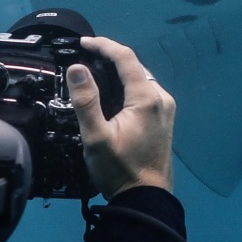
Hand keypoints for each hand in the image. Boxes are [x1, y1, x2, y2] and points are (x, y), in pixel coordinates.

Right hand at [64, 35, 175, 197]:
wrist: (145, 199)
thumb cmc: (119, 170)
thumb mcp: (96, 137)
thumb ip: (86, 100)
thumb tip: (77, 68)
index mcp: (146, 98)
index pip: (125, 58)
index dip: (103, 45)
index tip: (83, 43)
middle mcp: (161, 98)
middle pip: (135, 66)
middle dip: (110, 57)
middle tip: (84, 56)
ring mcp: (165, 109)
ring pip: (141, 78)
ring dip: (119, 71)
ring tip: (94, 71)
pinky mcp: (164, 119)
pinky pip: (145, 92)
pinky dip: (127, 85)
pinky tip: (112, 93)